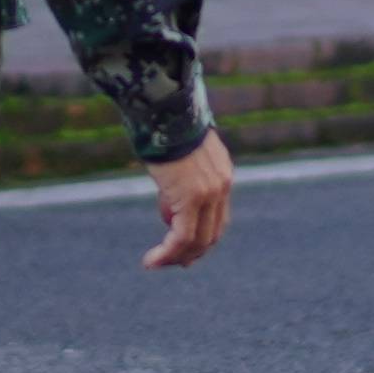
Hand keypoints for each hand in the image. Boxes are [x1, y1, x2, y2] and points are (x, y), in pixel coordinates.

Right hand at [143, 130, 235, 270]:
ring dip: (176, 257)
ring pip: (197, 241)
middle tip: (173, 263)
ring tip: (155, 263)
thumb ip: (181, 183)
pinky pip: (182, 237)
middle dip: (192, 252)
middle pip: (212, 233)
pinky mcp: (192, 198)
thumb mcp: (179, 158)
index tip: (185, 250)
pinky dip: (167, 253)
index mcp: (222, 174)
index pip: (218, 217)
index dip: (202, 237)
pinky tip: (151, 260)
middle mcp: (221, 186)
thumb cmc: (165, 127)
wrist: (165, 109)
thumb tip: (170, 211)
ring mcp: (209, 193)